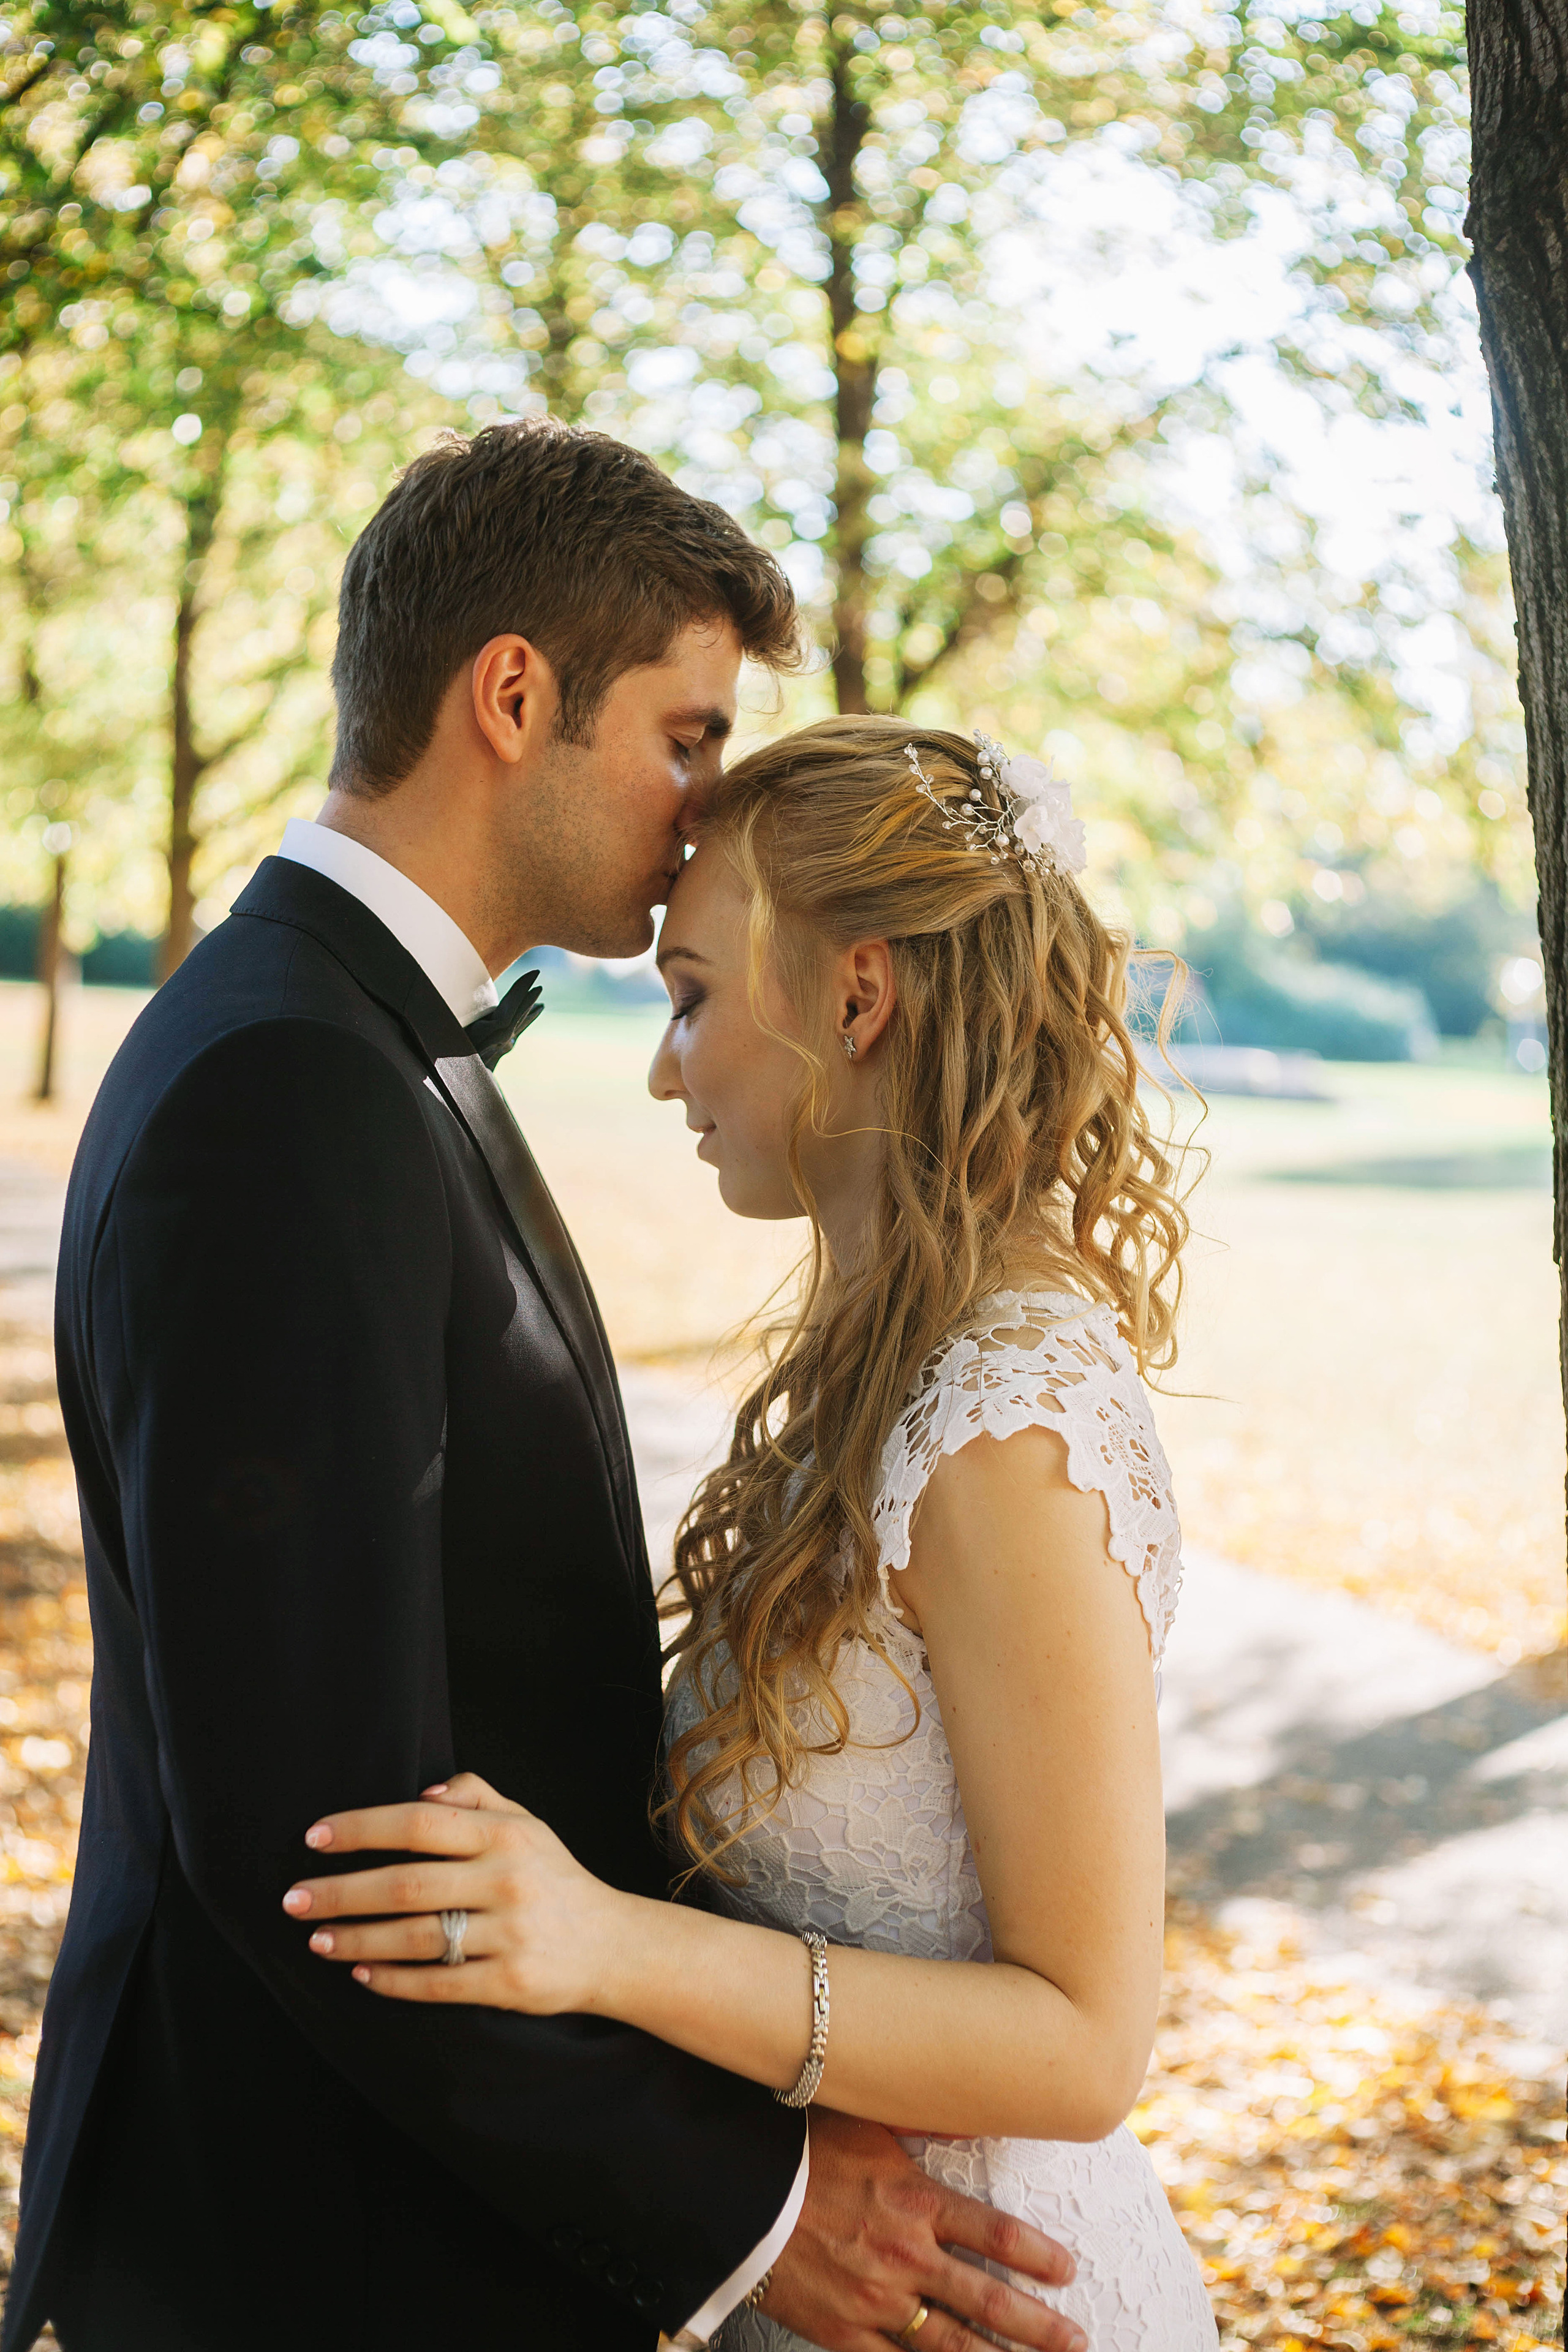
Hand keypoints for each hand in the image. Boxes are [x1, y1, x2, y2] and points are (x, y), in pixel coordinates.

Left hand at [281, 1773, 626, 2013]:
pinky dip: (392, 1980)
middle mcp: (507, 1881)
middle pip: (407, 1884)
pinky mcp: (509, 1984)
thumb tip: (422, 1788)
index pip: (419, 1823)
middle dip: (342, 1892)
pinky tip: (360, 1972)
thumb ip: (477, 1797)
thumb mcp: (528, 1824)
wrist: (614, 1945)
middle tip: (292, 1899)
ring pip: (415, 1938)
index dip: (363, 1828)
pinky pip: (436, 1983)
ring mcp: (509, 1935)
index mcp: (505, 1835)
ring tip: (316, 1939)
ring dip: (356, 1938)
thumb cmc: (555, 1878)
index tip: (315, 1838)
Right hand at [762, 2109, 1084, 2351]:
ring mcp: (875, 2300)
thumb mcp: (865, 2121)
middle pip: (987, 2300)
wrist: (736, 2194)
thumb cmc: (800, 2151)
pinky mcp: (843, 2334)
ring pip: (952, 2345)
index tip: (1067, 2270)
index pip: (995, 2234)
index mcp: (914, 2201)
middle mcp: (904, 2254)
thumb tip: (972, 2115)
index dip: (1037, 2256)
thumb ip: (922, 2122)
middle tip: (1075, 2340)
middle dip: (1038, 2326)